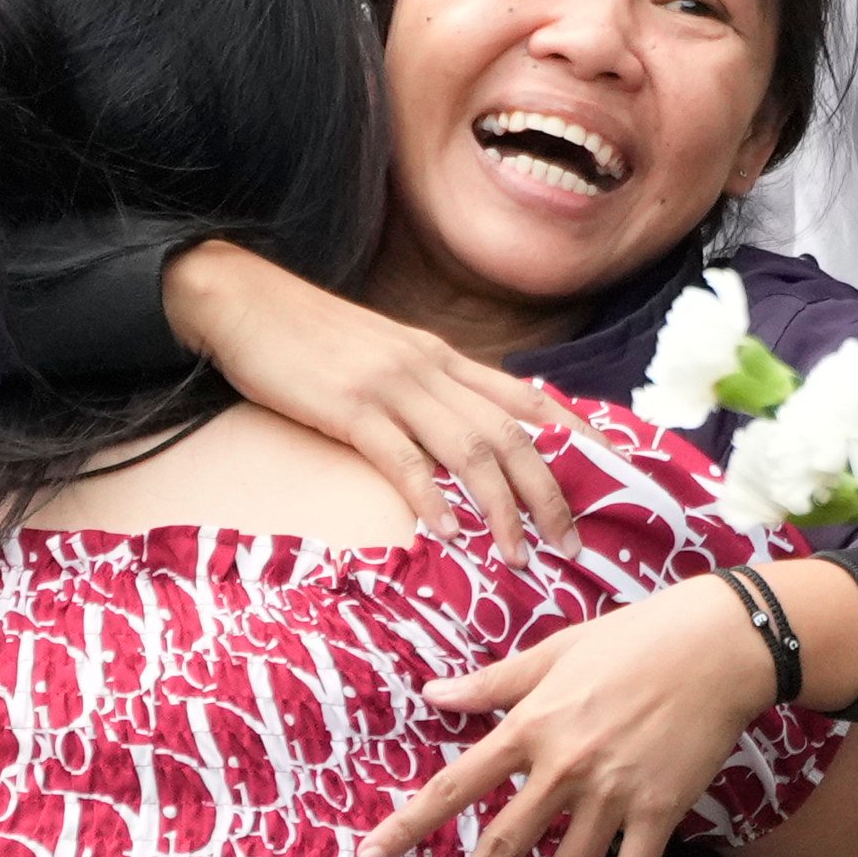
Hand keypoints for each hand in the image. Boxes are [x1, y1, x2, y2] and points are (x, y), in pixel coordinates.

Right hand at [164, 243, 580, 563]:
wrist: (241, 299)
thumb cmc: (309, 338)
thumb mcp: (385, 358)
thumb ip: (427, 391)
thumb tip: (463, 440)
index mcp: (444, 358)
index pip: (531, 399)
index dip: (579, 440)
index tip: (616, 479)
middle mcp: (431, 368)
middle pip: (514, 433)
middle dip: (552, 493)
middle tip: (574, 546)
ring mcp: (392, 386)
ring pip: (471, 448)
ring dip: (503, 508)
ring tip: (520, 556)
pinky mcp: (349, 406)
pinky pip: (402, 458)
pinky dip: (430, 498)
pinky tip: (446, 534)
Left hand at [357, 575, 775, 856]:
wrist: (718, 646)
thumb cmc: (635, 639)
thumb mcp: (555, 651)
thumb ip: (493, 682)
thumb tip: (433, 693)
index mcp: (531, 727)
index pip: (455, 785)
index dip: (410, 824)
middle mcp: (564, 768)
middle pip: (503, 845)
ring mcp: (613, 793)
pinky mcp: (660, 808)